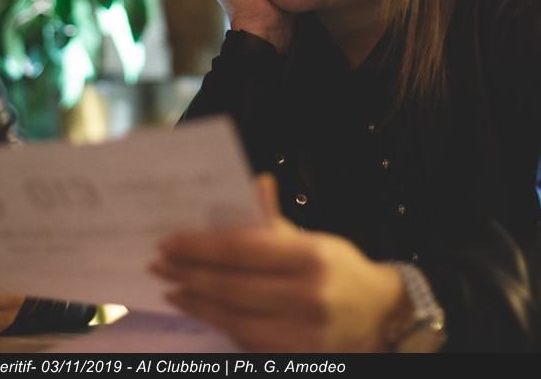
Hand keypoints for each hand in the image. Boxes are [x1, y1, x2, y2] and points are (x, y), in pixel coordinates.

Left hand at [151, 175, 405, 351]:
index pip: (241, 249)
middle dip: (188, 273)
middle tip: (159, 263)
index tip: (169, 241)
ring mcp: (302, 332)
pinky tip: (201, 309)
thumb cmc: (339, 270)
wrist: (381, 317)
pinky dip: (219, 322)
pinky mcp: (297, 355)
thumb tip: (253, 185)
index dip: (199, 246)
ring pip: (233, 316)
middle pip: (231, 285)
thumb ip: (273, 221)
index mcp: (310, 257)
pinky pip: (246, 339)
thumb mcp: (313, 239)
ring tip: (172, 287)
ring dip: (196, 301)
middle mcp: (308, 296)